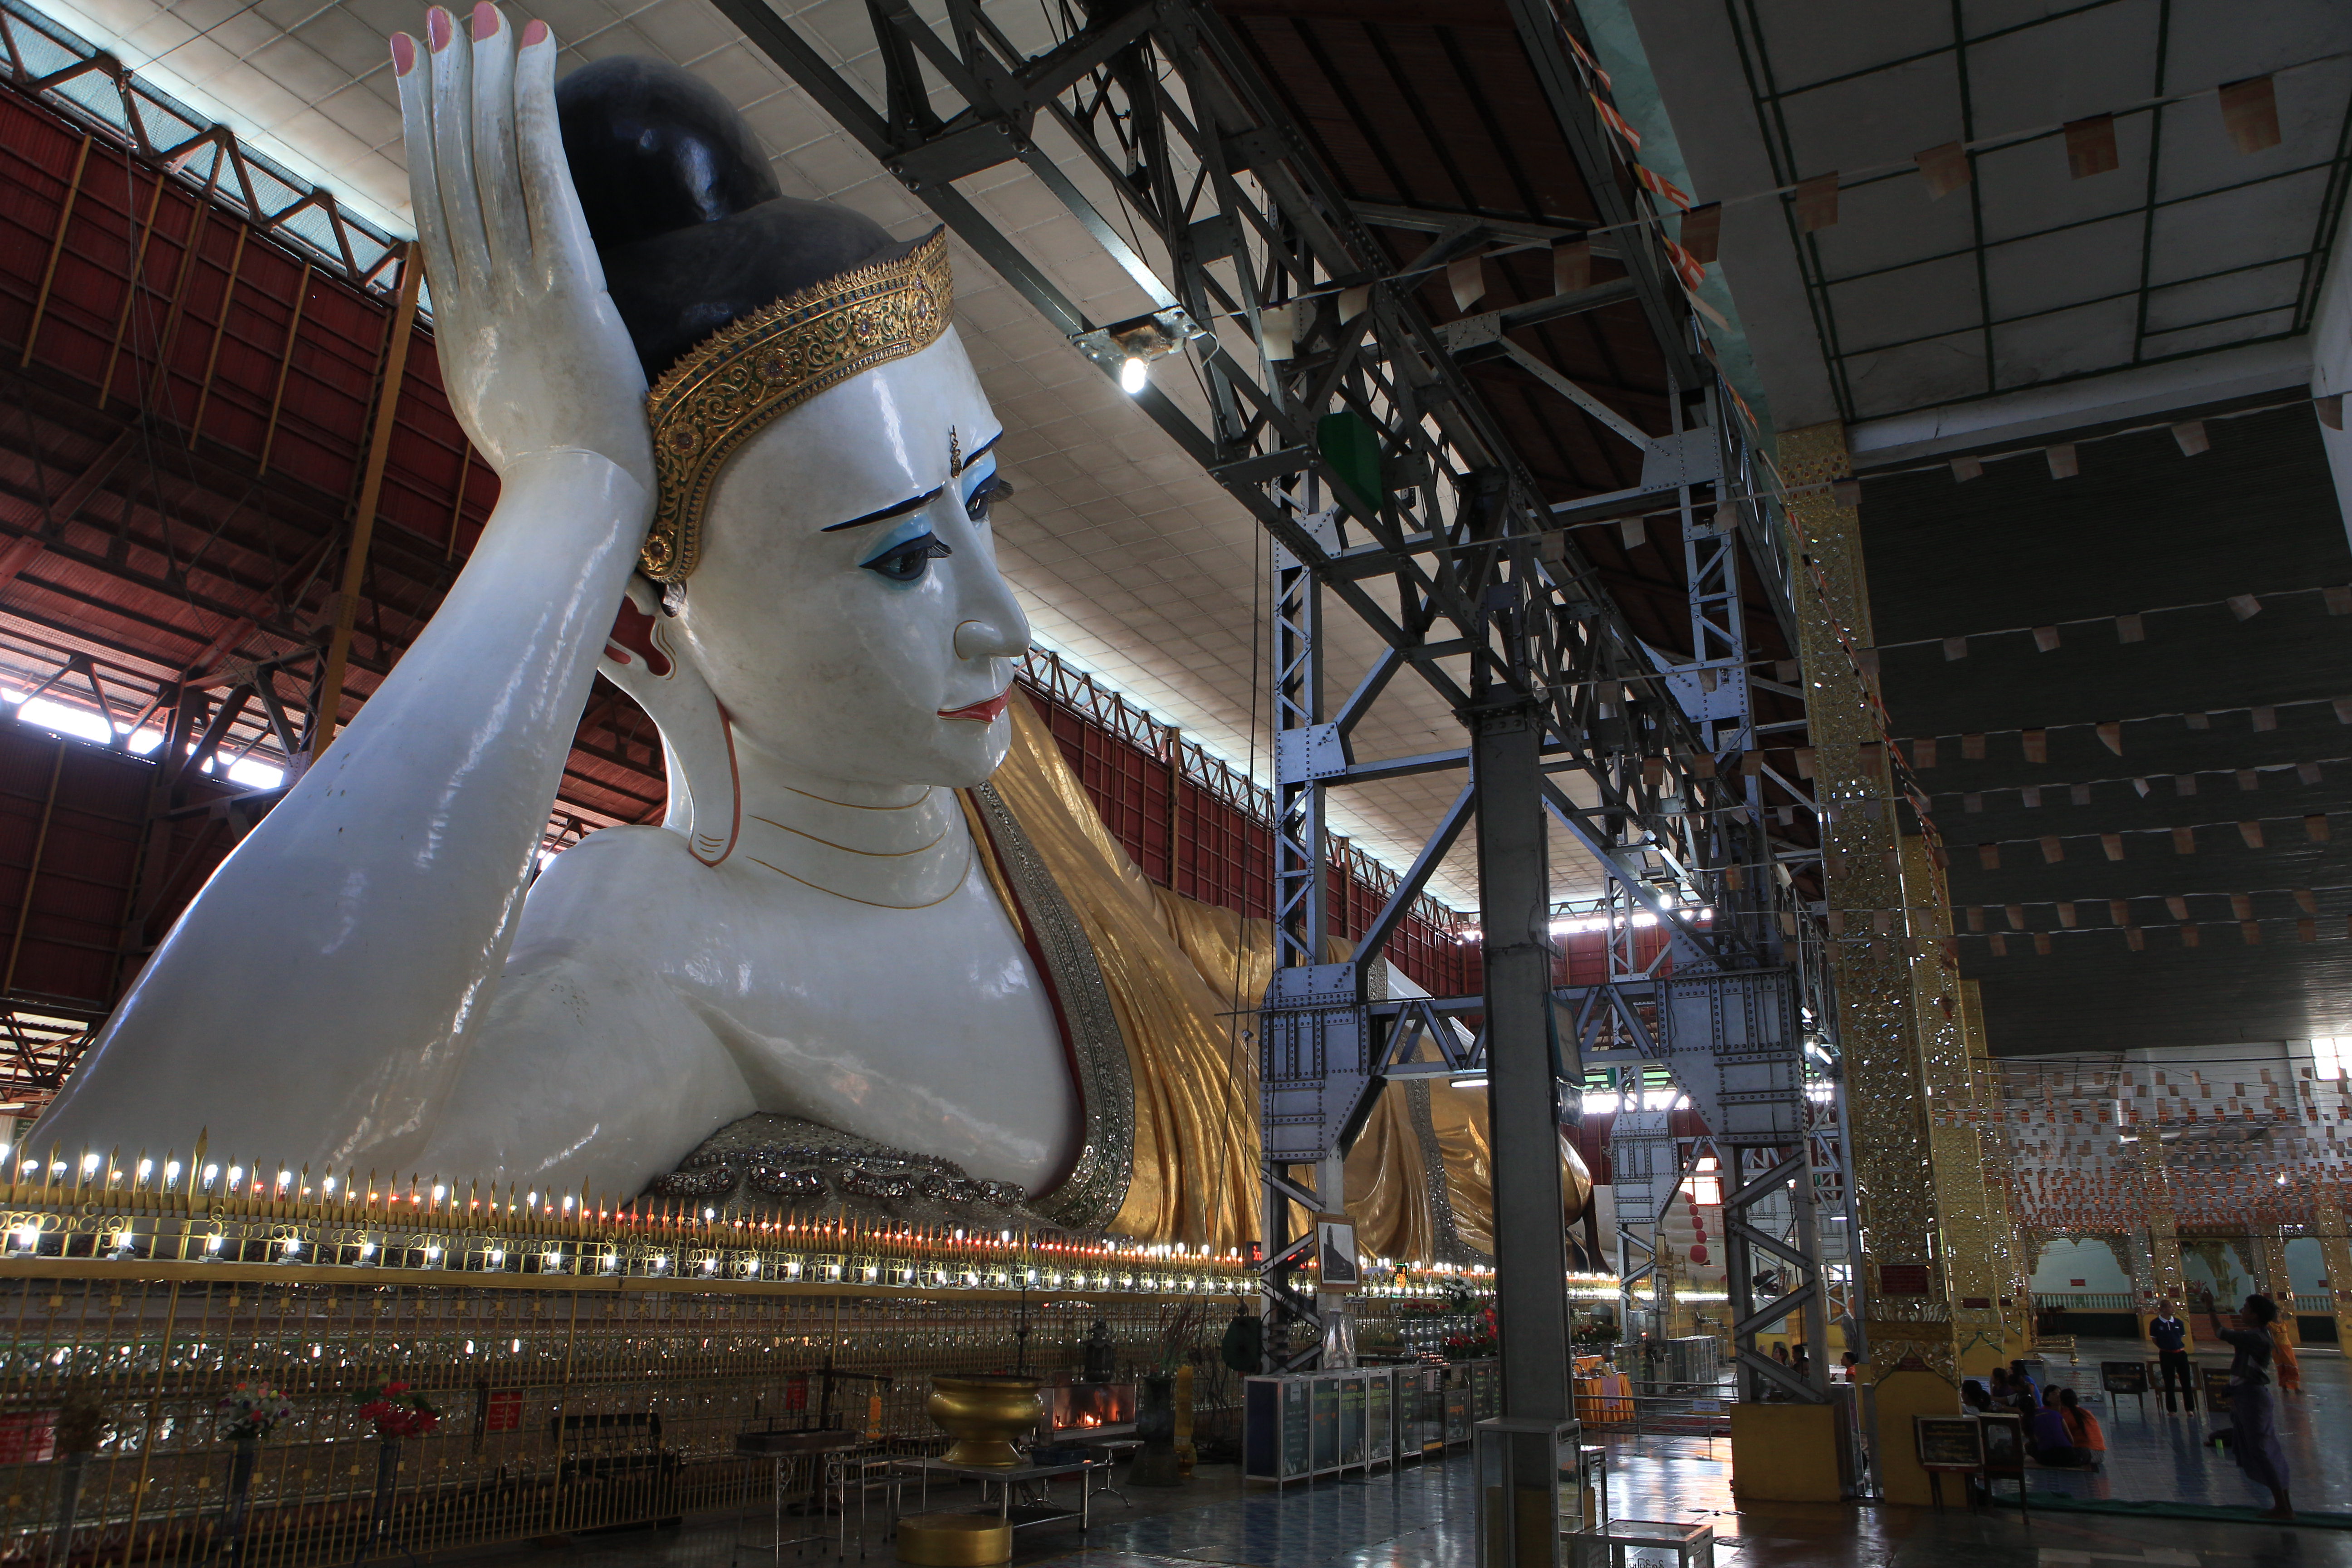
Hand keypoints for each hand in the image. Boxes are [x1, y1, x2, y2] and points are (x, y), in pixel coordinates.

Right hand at [393, 5, 654, 494]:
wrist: (571, 508)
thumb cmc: (558, 483)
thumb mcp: (509, 419)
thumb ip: (499, 375)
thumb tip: (497, 362)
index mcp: (461, 324)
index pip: (436, 211)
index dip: (424, 140)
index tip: (418, 86)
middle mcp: (477, 291)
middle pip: (450, 171)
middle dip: (441, 90)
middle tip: (432, 23)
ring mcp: (515, 283)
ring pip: (486, 159)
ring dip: (482, 80)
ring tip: (479, 18)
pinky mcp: (563, 280)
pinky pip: (539, 175)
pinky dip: (532, 107)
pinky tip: (534, 54)